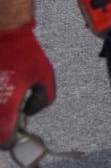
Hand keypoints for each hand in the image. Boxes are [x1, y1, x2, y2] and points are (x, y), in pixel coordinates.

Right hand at [0, 22, 53, 147]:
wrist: (5, 32)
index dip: (10, 139)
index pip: (3, 139)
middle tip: (11, 118)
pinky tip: (2, 90)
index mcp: (6, 107)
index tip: (15, 133)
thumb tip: (29, 111)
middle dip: (1, 128)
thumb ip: (43, 99)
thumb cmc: (25, 52)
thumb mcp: (45, 76)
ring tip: (7, 100)